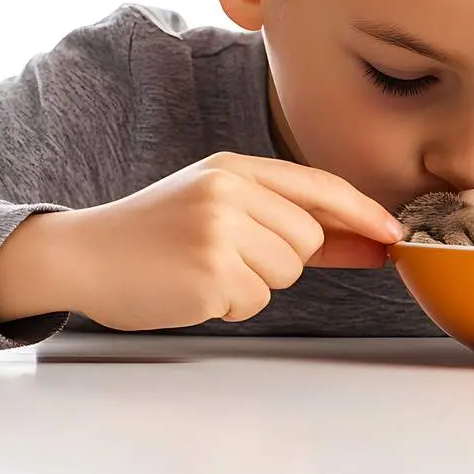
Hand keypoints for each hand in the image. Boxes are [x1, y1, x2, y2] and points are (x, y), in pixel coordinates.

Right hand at [0, 152, 403, 328]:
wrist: (79, 255)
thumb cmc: (154, 234)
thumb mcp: (218, 205)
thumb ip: (289, 218)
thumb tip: (369, 240)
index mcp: (233, 168)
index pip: (318, 186)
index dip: (363, 212)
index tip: (393, 233)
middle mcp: (228, 193)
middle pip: (307, 241)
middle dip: (279, 259)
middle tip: (223, 255)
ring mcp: (218, 233)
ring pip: (285, 275)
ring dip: (252, 285)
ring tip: (202, 269)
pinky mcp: (208, 275)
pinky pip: (253, 302)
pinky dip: (227, 305)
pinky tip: (190, 288)